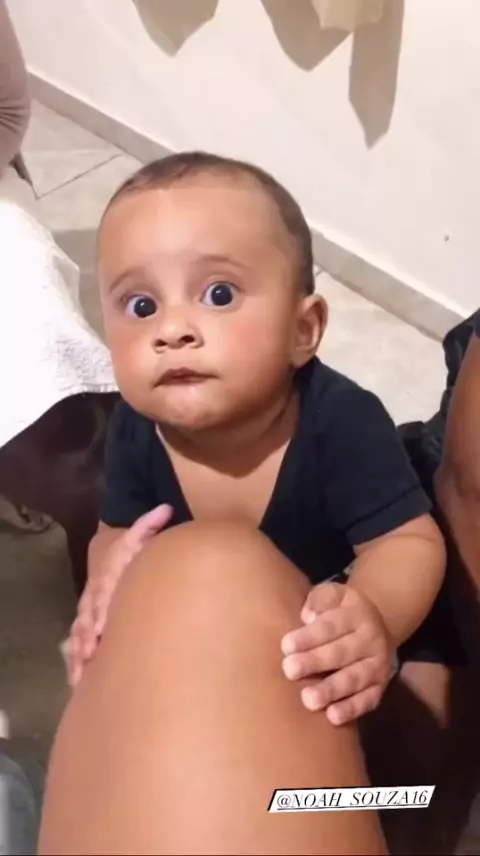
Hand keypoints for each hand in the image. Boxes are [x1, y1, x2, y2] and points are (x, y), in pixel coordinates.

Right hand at [67, 503, 172, 686]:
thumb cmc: (129, 555)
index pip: (100, 592)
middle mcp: (92, 600)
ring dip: (81, 654)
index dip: (100, 608)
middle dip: (89, 636)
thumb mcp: (136, 538)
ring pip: (79, 637)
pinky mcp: (87, 633)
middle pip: (86, 619)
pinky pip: (78, 651)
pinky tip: (81, 682)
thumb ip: (148, 525)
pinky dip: (78, 666)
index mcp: (104, 578)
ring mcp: (87, 618)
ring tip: (85, 671)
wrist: (108, 563)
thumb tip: (166, 508)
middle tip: (93, 652)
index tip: (102, 624)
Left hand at [281, 582, 393, 724]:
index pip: (331, 625)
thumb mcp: (333, 594)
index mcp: (357, 614)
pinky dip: (351, 709)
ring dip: (331, 690)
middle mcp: (371, 640)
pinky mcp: (380, 688)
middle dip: (314, 662)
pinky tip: (332, 717)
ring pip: (354, 678)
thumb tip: (307, 616)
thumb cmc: (341, 610)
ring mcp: (378, 665)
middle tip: (289, 670)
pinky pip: (367, 700)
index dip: (309, 636)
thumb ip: (319, 600)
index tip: (285, 646)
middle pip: (341, 652)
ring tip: (308, 700)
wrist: (378, 624)